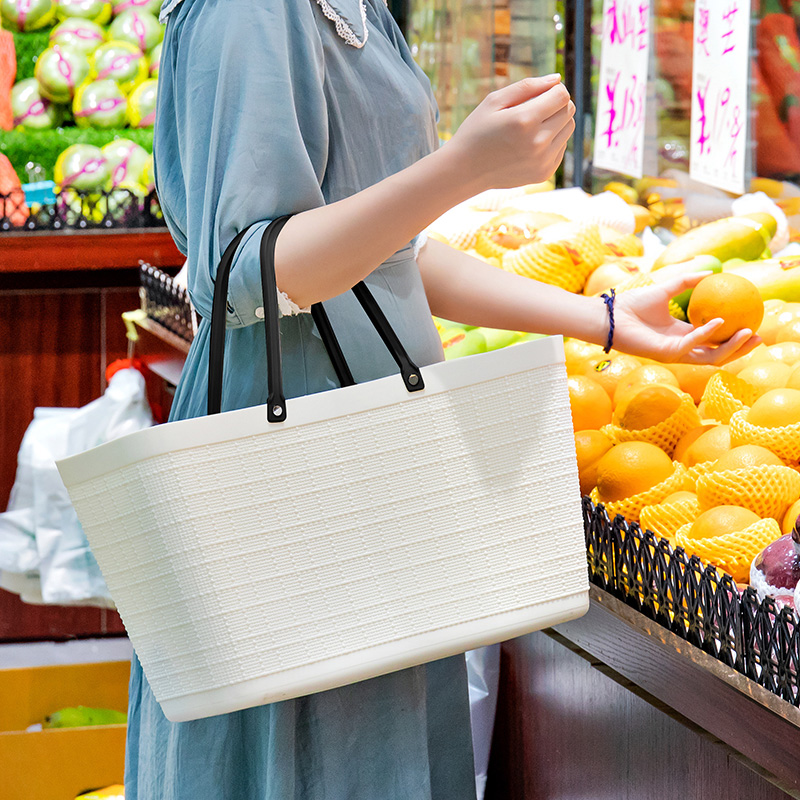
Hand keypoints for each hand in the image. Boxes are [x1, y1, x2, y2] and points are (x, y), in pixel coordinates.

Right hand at [447, 75, 575, 190]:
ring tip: (532, 126)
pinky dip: (551, 141)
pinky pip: (561, 147)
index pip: (562, 95)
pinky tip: (529, 144)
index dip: (554, 89)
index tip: (540, 93)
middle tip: (534, 108)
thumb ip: (527, 86)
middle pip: (569, 110)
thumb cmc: (477, 131)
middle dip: (556, 104)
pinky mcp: (544, 174)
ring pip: (568, 129)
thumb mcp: (494, 101)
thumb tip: (558, 78)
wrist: (465, 171)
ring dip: (556, 122)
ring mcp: (542, 161)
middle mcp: (537, 143)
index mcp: (524, 121)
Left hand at [611, 272, 761, 363]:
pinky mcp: (665, 354)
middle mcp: (681, 347)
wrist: (611, 315)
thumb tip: (711, 272)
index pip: (714, 340)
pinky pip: (691, 346)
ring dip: (730, 347)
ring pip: (709, 357)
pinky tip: (718, 322)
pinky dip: (705, 335)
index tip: (754, 323)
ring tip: (747, 332)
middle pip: (717, 354)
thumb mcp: (666, 288)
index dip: (735, 336)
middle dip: (740, 349)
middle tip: (758, 335)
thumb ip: (687, 281)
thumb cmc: (633, 304)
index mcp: (682, 335)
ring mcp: (674, 353)